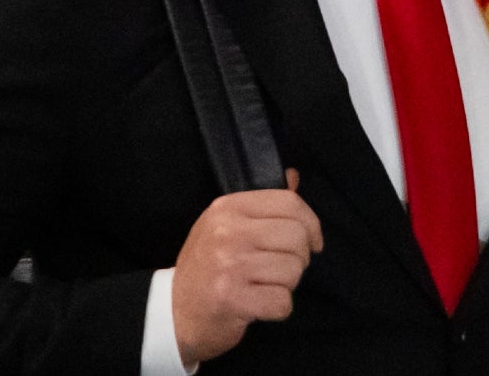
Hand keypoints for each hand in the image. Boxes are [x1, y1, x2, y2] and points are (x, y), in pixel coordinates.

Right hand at [171, 169, 322, 366]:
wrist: (175, 311)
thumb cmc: (207, 266)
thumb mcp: (226, 225)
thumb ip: (263, 203)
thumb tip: (293, 178)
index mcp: (228, 208)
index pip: (289, 203)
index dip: (312, 224)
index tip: (313, 242)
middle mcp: (227, 231)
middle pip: (296, 237)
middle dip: (299, 258)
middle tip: (282, 268)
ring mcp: (229, 265)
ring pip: (293, 270)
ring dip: (286, 285)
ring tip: (264, 285)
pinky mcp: (233, 299)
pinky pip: (282, 301)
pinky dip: (278, 308)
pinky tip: (259, 304)